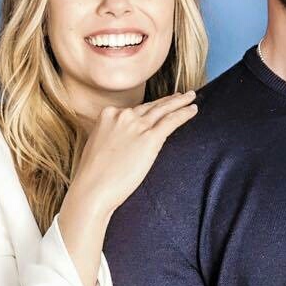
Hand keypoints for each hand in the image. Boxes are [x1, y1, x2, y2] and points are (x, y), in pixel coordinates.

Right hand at [67, 91, 197, 219]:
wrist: (92, 189)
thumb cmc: (92, 176)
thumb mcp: (97, 145)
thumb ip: (110, 135)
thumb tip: (122, 139)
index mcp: (108, 115)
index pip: (133, 110)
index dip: (149, 108)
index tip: (160, 105)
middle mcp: (123, 115)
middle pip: (151, 106)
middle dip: (168, 100)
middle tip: (181, 95)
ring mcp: (137, 125)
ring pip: (164, 109)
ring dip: (180, 102)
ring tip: (191, 98)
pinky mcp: (150, 137)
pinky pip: (171, 121)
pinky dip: (184, 113)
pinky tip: (192, 110)